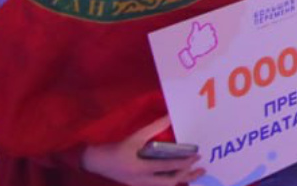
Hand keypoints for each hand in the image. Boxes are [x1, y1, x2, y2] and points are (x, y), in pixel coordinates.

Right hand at [81, 116, 203, 185]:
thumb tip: (170, 117)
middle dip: (186, 175)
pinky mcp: (139, 185)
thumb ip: (154, 128)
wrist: (95, 162)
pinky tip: (179, 176)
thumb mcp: (134, 137)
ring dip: (180, 180)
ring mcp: (140, 185)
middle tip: (201, 167)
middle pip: (169, 183)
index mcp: (140, 169)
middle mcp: (142, 181)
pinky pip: (158, 185)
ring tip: (195, 173)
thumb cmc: (114, 149)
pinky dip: (170, 181)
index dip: (183, 163)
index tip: (197, 156)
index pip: (167, 168)